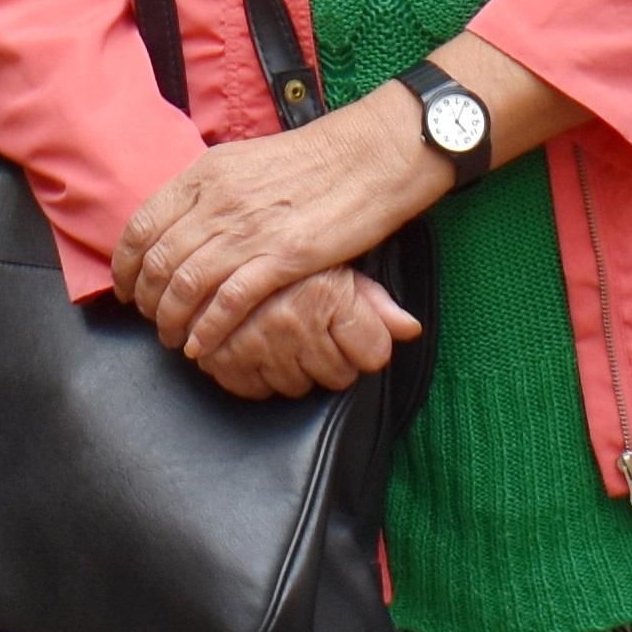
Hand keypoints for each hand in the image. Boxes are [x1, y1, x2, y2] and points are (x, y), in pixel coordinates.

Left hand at [117, 101, 442, 366]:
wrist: (368, 155)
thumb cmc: (312, 160)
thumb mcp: (246, 161)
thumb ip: (209, 191)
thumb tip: (180, 221)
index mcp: (206, 174)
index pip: (142, 226)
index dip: (126, 266)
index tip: (127, 289)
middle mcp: (218, 201)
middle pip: (159, 263)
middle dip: (148, 301)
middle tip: (152, 321)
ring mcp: (248, 230)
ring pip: (186, 287)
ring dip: (173, 321)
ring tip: (176, 338)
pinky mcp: (281, 257)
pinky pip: (228, 303)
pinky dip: (208, 330)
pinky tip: (204, 345)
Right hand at [190, 265, 423, 399]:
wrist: (221, 241)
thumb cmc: (289, 252)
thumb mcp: (338, 264)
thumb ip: (375, 301)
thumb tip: (410, 328)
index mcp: (326, 295)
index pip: (374, 354)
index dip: (367, 344)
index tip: (353, 330)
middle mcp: (291, 322)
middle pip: (338, 375)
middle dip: (331, 357)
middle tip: (316, 329)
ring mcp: (254, 343)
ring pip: (297, 386)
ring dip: (294, 367)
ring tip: (286, 334)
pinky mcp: (222, 357)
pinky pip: (255, 389)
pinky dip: (258, 373)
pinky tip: (259, 346)